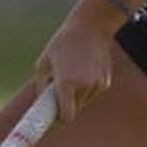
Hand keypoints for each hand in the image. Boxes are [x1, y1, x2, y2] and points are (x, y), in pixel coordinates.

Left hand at [33, 0, 117, 122]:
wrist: (92, 26)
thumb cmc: (63, 43)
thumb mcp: (44, 63)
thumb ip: (41, 87)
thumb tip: (42, 104)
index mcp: (66, 82)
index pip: (66, 116)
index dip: (58, 119)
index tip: (52, 117)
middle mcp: (84, 86)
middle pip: (74, 109)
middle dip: (66, 104)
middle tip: (58, 91)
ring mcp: (97, 84)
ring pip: (83, 102)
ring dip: (76, 95)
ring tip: (72, 73)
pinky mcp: (105, 82)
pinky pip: (92, 93)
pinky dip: (86, 87)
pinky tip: (84, 68)